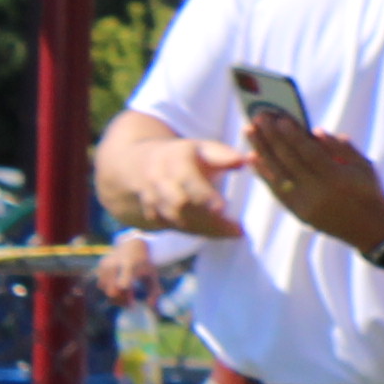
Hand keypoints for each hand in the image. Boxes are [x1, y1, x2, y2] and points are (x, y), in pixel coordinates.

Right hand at [94, 235, 164, 306]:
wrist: (133, 245)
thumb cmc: (144, 264)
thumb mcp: (153, 276)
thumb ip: (155, 292)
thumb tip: (150, 305)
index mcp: (130, 267)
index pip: (123, 286)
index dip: (126, 297)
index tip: (133, 302)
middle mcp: (115, 265)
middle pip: (112, 291)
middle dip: (120, 300)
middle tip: (129, 303)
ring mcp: (106, 265)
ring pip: (105, 290)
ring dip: (115, 296)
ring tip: (125, 295)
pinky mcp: (101, 266)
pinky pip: (101, 285)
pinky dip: (109, 289)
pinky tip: (118, 288)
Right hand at [112, 139, 248, 242]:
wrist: (137, 166)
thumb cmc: (180, 156)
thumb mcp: (200, 148)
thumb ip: (223, 155)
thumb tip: (246, 160)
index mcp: (172, 160)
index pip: (186, 180)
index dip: (203, 195)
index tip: (223, 208)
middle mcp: (158, 182)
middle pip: (180, 205)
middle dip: (209, 219)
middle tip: (237, 228)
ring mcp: (153, 201)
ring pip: (178, 221)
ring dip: (207, 229)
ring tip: (233, 232)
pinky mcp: (153, 217)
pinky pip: (176, 229)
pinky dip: (198, 233)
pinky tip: (219, 234)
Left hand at [237, 115, 383, 255]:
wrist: (369, 228)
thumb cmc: (368, 189)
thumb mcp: (363, 165)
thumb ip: (342, 147)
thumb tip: (316, 131)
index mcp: (338, 179)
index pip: (310, 154)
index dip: (293, 136)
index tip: (279, 118)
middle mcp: (318, 193)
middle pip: (289, 161)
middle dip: (272, 137)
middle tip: (258, 117)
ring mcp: (305, 205)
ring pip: (278, 174)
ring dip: (261, 151)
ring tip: (249, 131)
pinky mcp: (298, 213)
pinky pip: (276, 190)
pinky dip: (264, 173)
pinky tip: (254, 157)